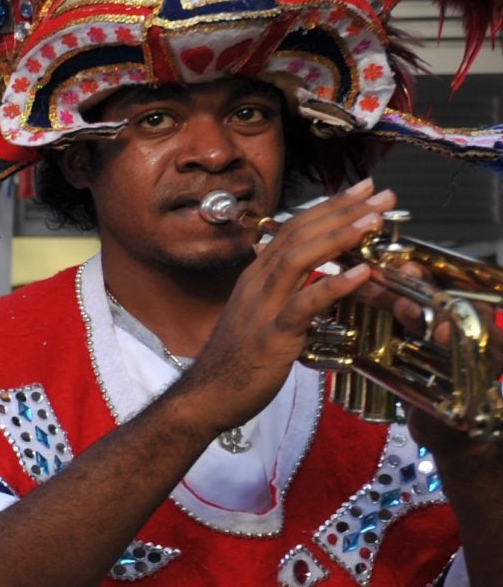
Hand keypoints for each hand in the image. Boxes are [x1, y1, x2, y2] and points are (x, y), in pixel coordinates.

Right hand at [172, 181, 393, 435]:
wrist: (207, 395)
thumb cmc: (238, 359)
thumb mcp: (262, 315)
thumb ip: (286, 292)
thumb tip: (316, 278)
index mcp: (257, 276)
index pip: (294, 230)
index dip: (329, 207)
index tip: (361, 191)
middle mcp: (257, 283)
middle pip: (298, 235)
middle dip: (341, 211)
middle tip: (379, 194)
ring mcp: (262, 307)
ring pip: (298, 260)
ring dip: (338, 236)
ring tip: (372, 221)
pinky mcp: (272, 336)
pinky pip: (304, 305)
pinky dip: (333, 285)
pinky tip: (361, 273)